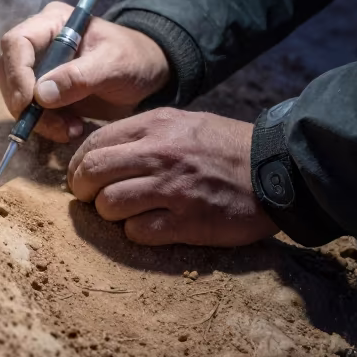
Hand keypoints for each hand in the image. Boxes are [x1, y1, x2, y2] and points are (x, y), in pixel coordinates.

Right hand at [0, 2, 170, 143]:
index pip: (16, 42)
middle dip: (26, 103)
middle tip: (55, 125)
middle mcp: (40, 43)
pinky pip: (32, 112)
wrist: (148, 75)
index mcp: (52, 22)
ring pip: (17, 95)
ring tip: (72, 129)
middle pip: (8, 71)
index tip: (28, 103)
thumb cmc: (134, 58)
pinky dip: (48, 126)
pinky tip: (73, 129)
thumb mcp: (114, 64)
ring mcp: (41, 68)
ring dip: (39, 119)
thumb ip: (79, 77)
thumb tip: (41, 95)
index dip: (16, 73)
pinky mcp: (46, 92)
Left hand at [67, 108, 276, 245]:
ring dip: (109, 214)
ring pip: (109, 205)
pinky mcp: (188, 221)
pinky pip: (138, 232)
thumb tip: (103, 152)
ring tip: (124, 214)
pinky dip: (135, 233)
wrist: (278, 168)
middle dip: (83, 191)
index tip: (82, 178)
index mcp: (155, 126)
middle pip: (92, 174)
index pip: (93, 144)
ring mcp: (172, 189)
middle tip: (92, 199)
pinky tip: (149, 227)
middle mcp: (159, 154)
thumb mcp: (182, 123)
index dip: (78, 165)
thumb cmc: (225, 146)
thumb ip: (144, 134)